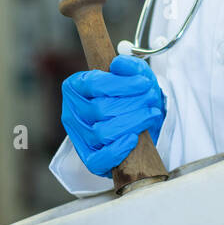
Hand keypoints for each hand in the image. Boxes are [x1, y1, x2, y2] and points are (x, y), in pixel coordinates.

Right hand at [61, 54, 165, 177]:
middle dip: (132, 103)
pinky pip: (99, 160)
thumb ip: (130, 65)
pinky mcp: (90, 159)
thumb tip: (118, 64)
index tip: (144, 83)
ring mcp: (79, 138)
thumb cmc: (134, 96)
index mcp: (75, 87)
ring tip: (150, 114)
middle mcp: (72, 112)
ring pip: (102, 133)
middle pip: (100, 109)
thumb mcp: (136, 75)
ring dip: (133, 122)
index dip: (122, 84)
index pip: (93, 84)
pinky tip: (134, 138)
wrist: (141, 121)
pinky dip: (118, 150)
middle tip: (151, 98)